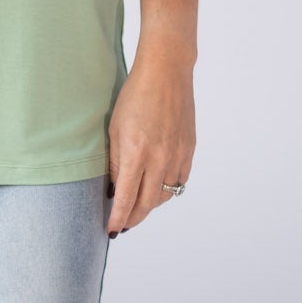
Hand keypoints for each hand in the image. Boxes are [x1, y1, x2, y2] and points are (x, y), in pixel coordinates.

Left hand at [106, 53, 195, 237]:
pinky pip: (179, 181)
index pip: (126, 198)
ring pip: (164, 195)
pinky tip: (157, 190)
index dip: (118, 217)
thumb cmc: (134, 97)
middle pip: (146, 203)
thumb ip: (115, 162)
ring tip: (138, 209)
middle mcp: (159, 158)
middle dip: (133, 218)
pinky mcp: (190, 149)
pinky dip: (168, 190)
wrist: (166, 73)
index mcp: (136, 153)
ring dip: (150, 206)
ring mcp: (177, 155)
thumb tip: (115, 188)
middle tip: (123, 225)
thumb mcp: (115, 129)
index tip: (111, 229)